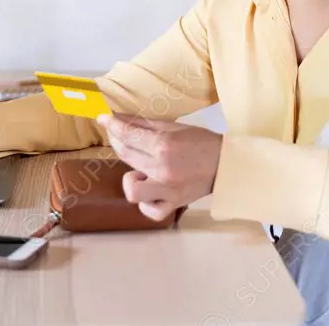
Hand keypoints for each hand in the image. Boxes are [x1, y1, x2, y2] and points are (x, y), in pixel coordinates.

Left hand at [96, 114, 222, 221]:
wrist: (225, 164)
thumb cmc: (201, 142)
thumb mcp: (174, 127)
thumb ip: (144, 124)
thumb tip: (120, 117)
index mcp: (164, 145)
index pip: (128, 134)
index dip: (112, 124)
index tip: (103, 118)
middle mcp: (162, 168)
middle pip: (126, 155)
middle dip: (117, 141)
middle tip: (119, 135)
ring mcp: (167, 190)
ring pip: (131, 189)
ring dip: (129, 177)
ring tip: (139, 169)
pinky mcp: (173, 204)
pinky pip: (149, 210)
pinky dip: (145, 203)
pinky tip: (149, 189)